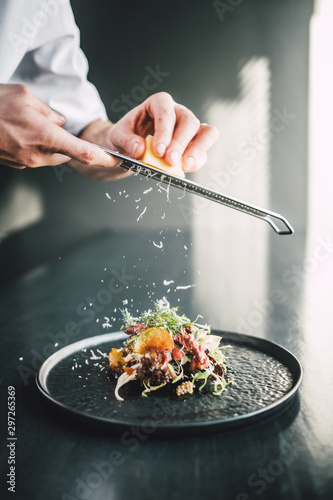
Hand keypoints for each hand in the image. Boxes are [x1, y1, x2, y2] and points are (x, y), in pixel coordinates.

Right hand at [0, 84, 115, 169]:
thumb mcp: (25, 96)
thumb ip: (50, 112)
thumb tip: (60, 123)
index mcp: (45, 137)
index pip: (83, 153)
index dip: (102, 158)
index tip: (115, 161)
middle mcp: (38, 155)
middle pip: (67, 152)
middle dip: (67, 141)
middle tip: (49, 123)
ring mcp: (27, 162)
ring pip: (52, 155)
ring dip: (50, 142)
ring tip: (27, 124)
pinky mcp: (18, 164)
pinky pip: (37, 156)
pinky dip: (36, 145)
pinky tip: (20, 131)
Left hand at [72, 92, 218, 179]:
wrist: (128, 147)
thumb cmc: (125, 136)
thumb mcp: (117, 136)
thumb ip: (126, 140)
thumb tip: (139, 149)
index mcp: (158, 103)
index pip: (166, 111)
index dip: (164, 130)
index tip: (158, 150)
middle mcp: (178, 113)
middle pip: (189, 121)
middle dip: (180, 143)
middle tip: (169, 161)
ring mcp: (189, 129)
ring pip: (207, 133)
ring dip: (197, 150)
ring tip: (184, 165)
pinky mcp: (195, 145)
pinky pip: (203, 152)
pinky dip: (196, 162)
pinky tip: (183, 169)